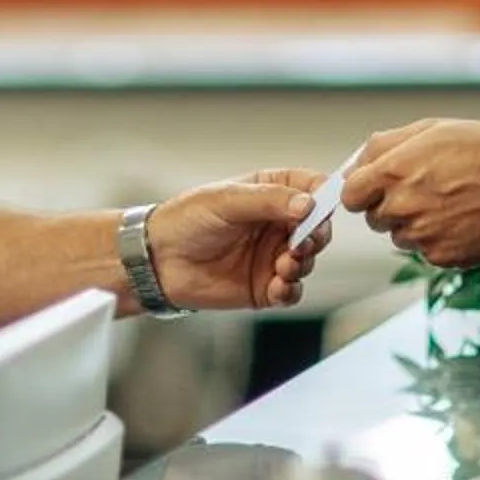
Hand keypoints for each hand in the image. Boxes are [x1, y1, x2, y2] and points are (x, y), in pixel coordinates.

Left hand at [145, 169, 325, 309]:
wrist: (157, 260)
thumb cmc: (186, 220)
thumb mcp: (227, 200)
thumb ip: (270, 200)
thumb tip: (308, 205)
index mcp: (272, 192)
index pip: (312, 188)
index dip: (323, 196)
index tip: (321, 207)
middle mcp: (277, 224)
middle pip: (317, 228)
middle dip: (316, 236)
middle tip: (304, 242)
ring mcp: (272, 256)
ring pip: (308, 260)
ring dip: (302, 263)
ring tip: (285, 264)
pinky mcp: (265, 286)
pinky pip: (292, 291)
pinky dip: (291, 289)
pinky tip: (279, 284)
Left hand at [339, 119, 479, 266]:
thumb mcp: (430, 129)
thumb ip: (384, 145)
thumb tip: (354, 163)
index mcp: (392, 173)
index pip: (349, 195)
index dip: (362, 190)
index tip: (378, 187)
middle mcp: (402, 207)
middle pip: (374, 218)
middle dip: (390, 206)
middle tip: (424, 190)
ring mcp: (421, 236)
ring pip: (400, 237)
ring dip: (414, 224)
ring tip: (448, 203)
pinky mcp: (441, 257)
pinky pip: (426, 252)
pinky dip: (438, 240)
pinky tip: (461, 220)